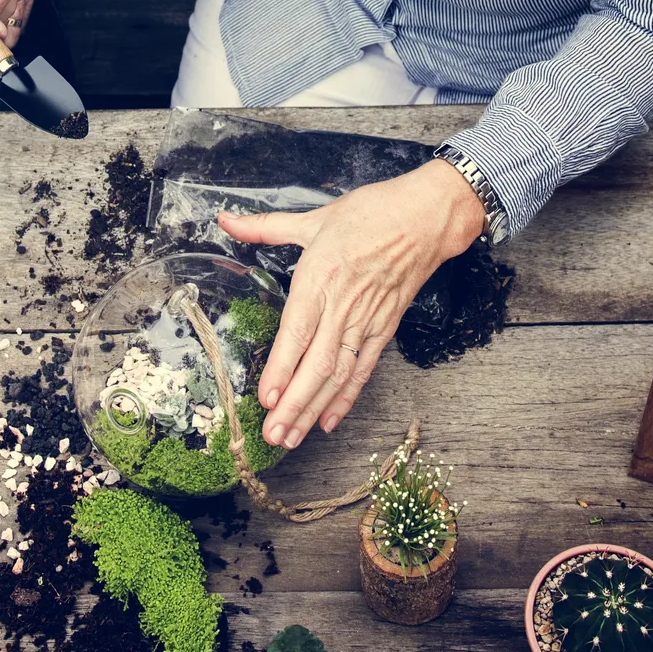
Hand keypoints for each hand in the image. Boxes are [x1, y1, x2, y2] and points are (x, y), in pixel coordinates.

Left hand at [219, 160, 486, 447]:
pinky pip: (363, 370)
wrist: (427, 217)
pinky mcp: (384, 329)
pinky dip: (346, 398)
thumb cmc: (371, 214)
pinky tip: (328, 420)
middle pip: (316, 366)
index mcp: (320, 279)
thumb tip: (225, 219)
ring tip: (293, 437)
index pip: (296, 334)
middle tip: (272, 436)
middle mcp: (342, 307)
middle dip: (293, 406)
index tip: (265, 399)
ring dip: (314, 410)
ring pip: (337, 375)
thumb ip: (264, 227)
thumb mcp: (313, 218)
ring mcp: (366, 322)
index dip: (281, 370)